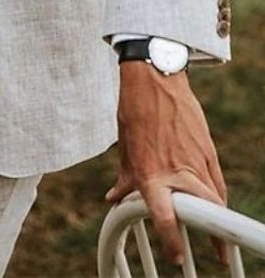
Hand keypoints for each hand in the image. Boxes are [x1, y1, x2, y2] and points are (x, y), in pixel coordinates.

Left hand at [106, 62, 227, 266]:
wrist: (156, 78)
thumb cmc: (135, 110)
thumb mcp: (125, 146)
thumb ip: (124, 177)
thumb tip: (114, 198)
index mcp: (151, 172)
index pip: (164, 216)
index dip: (170, 239)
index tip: (175, 255)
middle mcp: (177, 170)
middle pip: (204, 212)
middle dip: (213, 237)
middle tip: (218, 255)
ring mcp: (196, 159)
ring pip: (214, 197)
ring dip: (217, 216)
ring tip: (219, 235)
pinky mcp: (208, 148)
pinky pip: (216, 179)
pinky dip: (216, 193)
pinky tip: (215, 201)